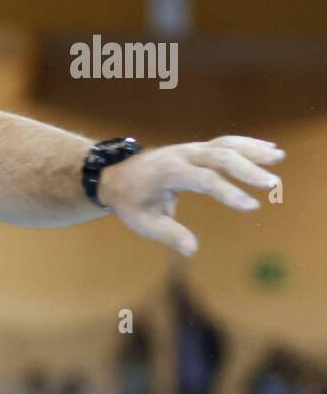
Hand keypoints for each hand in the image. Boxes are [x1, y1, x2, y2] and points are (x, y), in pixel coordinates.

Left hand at [98, 136, 283, 255]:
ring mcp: (189, 149)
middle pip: (219, 156)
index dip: (227, 192)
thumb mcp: (143, 222)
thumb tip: (192, 249)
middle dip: (247, 170)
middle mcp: (181, 155)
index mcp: (167, 172)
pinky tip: (269, 151)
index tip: (250, 207)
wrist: (115, 176)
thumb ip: (169, 234)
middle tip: (272, 185)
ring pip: (225, 144)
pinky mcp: (196, 149)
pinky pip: (225, 143)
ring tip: (278, 158)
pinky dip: (248, 145)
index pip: (203, 179)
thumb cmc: (130, 202)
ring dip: (253, 150)